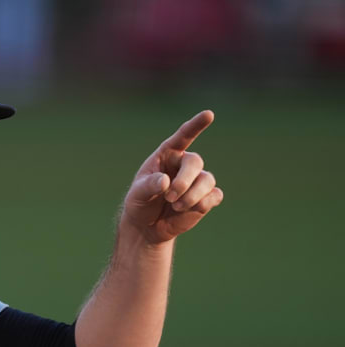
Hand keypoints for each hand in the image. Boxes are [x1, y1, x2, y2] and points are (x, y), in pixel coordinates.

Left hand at [121, 110, 223, 243]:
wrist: (148, 227)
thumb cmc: (140, 203)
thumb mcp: (137, 194)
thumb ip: (149, 186)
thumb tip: (165, 181)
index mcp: (167, 155)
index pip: (182, 136)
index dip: (195, 125)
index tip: (209, 114)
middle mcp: (184, 164)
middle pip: (195, 162)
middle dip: (184, 181)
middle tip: (170, 197)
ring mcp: (197, 181)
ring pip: (207, 180)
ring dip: (192, 195)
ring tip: (175, 206)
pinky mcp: (206, 198)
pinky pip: (215, 195)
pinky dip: (204, 203)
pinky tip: (191, 209)